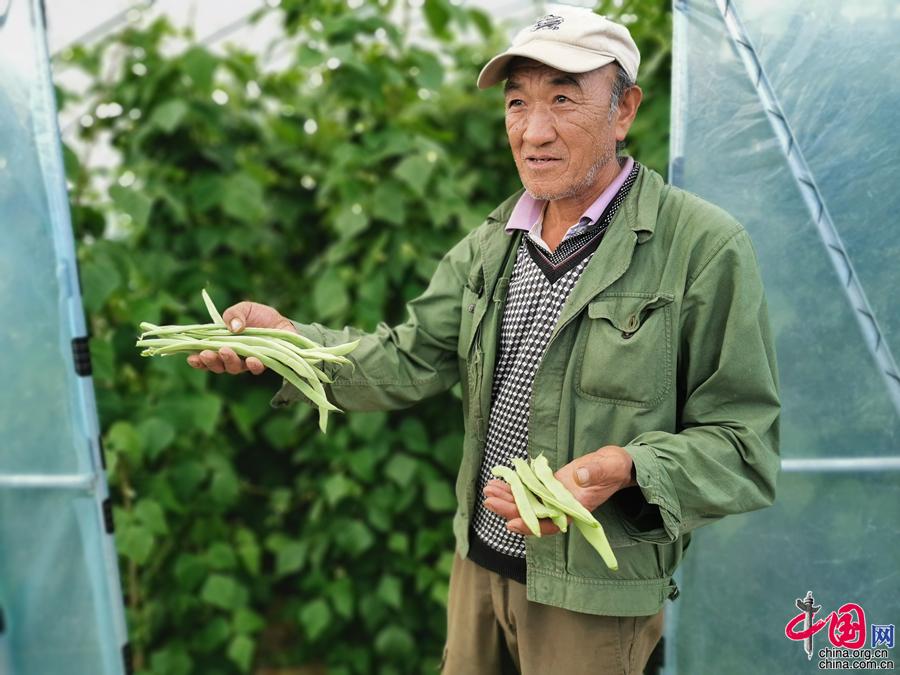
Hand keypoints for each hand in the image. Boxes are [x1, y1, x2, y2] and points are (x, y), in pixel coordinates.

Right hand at [186, 300, 297, 374]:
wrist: (281, 322)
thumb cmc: (257, 316)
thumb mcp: (243, 309)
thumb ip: (233, 314)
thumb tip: (233, 327)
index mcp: (222, 344)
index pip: (207, 355)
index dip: (198, 360)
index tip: (191, 357)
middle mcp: (233, 357)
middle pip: (218, 365)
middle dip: (211, 361)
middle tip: (207, 354)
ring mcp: (247, 362)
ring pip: (234, 368)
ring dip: (228, 361)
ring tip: (226, 351)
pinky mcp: (264, 363)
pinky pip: (256, 368)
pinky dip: (253, 365)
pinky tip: (251, 359)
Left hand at [483, 445, 635, 535]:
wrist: (615, 464)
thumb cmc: (615, 467)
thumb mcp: (610, 466)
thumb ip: (596, 472)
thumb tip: (578, 477)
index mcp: (576, 508)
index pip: (551, 524)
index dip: (531, 525)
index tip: (512, 524)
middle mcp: (562, 506)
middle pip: (532, 513)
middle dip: (510, 508)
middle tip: (489, 500)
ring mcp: (554, 496)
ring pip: (527, 502)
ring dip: (507, 497)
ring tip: (488, 490)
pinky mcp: (550, 485)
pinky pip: (529, 489)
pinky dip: (514, 485)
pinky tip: (499, 480)